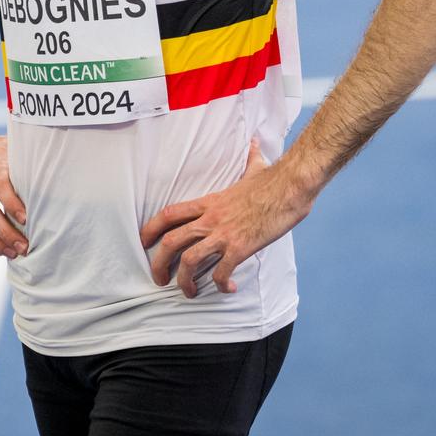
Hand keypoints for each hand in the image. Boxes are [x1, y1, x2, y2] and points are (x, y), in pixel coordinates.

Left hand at [139, 138, 312, 297]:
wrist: (291, 185)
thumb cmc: (274, 179)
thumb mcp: (255, 167)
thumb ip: (249, 159)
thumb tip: (254, 143)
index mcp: (209, 202)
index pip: (169, 213)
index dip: (151, 228)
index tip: (144, 242)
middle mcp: (211, 218)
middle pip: (171, 241)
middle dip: (159, 264)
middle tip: (159, 279)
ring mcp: (224, 233)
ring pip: (190, 260)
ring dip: (185, 281)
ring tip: (190, 292)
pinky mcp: (241, 246)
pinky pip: (222, 272)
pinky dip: (221, 284)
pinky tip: (228, 287)